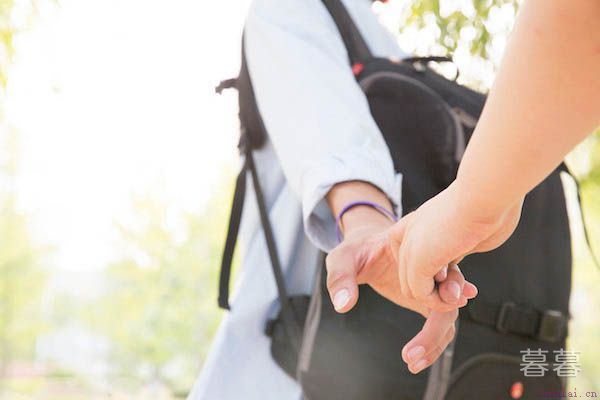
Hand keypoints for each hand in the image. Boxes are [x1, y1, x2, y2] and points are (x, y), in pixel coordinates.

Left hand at [325, 206, 476, 372]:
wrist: (367, 247)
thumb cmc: (356, 249)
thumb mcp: (342, 257)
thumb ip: (341, 277)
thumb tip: (343, 306)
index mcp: (420, 253)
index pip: (442, 277)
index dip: (442, 297)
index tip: (425, 316)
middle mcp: (432, 271)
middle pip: (451, 302)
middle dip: (436, 332)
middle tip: (410, 356)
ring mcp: (431, 288)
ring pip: (447, 317)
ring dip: (435, 342)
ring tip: (412, 362)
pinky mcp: (426, 300)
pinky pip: (438, 324)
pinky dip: (432, 342)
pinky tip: (418, 359)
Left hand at [389, 180, 522, 305]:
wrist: (486, 196)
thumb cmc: (489, 209)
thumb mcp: (467, 234)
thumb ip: (455, 252)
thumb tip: (453, 273)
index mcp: (419, 223)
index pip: (417, 260)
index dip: (438, 276)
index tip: (463, 278)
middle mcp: (409, 233)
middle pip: (413, 275)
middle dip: (439, 290)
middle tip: (467, 292)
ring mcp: (409, 247)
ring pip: (414, 288)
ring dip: (441, 299)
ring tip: (465, 295)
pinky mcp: (416, 262)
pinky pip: (419, 294)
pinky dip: (439, 302)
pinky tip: (458, 297)